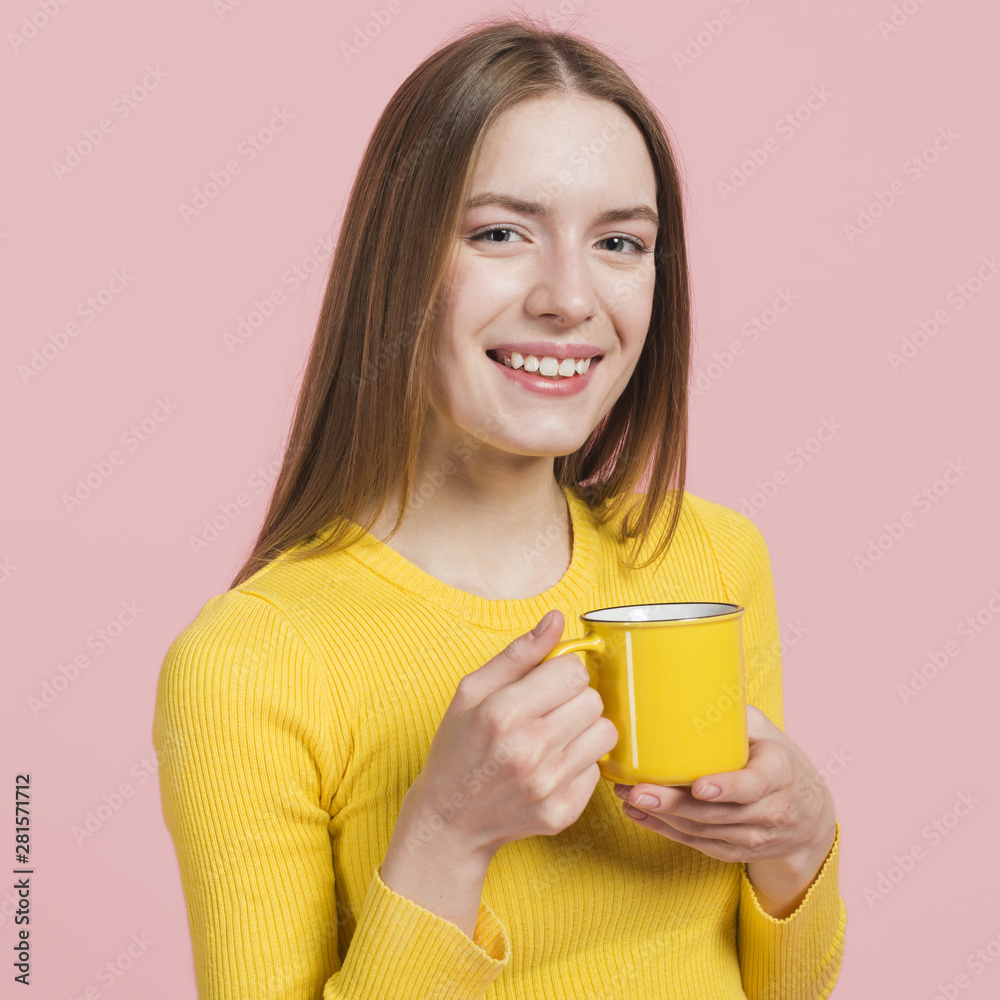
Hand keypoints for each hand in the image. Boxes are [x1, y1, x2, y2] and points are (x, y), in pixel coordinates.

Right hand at [396, 609, 618, 864]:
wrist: (449, 821)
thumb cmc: (457, 748)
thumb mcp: (472, 691)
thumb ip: (518, 653)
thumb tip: (556, 618)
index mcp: (504, 712)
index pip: (573, 671)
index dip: (563, 671)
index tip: (547, 682)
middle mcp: (529, 749)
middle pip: (593, 700)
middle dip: (574, 698)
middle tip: (548, 709)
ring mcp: (548, 785)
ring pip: (605, 733)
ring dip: (584, 729)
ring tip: (555, 735)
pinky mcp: (563, 812)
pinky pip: (597, 770)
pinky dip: (580, 763)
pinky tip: (552, 765)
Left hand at [612, 705, 836, 917]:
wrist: (808, 817)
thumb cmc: (778, 763)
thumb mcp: (767, 732)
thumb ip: (735, 718)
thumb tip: (689, 691)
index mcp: (778, 773)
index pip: (754, 785)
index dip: (727, 787)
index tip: (700, 786)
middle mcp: (769, 809)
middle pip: (717, 813)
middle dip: (674, 804)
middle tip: (638, 791)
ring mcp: (753, 836)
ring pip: (702, 831)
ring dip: (662, 816)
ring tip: (628, 797)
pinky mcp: (736, 851)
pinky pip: (698, 844)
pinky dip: (666, 831)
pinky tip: (639, 815)